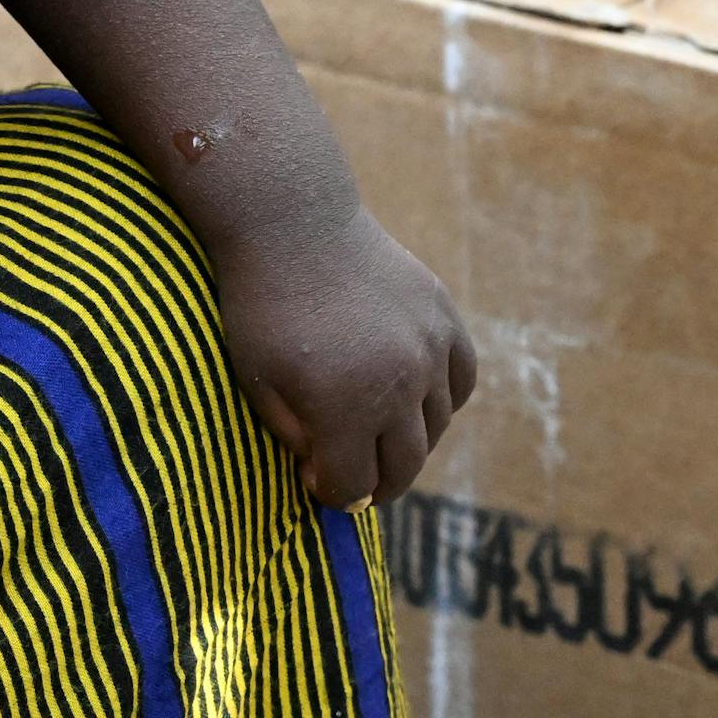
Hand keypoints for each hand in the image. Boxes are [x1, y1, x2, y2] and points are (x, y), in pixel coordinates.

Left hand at [215, 201, 476, 508]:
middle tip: (357, 481)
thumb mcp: (256, 380)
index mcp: (344, 407)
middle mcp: (398, 385)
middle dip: (377, 484)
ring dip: (408, 443)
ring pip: (436, 427)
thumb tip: (328, 473)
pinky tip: (415, 401)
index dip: (334, 494)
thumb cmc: (261, 305)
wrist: (292, 223)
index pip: (355, 485)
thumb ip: (294, 436)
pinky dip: (443, 400)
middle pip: (404, 465)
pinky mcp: (444, 319)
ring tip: (379, 438)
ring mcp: (429, 350)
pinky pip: (461, 381)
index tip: (319, 484)